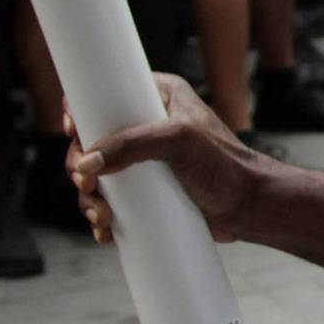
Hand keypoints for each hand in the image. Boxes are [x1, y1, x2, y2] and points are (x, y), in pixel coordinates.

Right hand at [67, 74, 268, 245]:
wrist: (249, 207)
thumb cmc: (225, 165)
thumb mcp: (179, 142)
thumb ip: (132, 145)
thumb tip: (87, 164)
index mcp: (157, 97)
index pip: (106, 93)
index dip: (81, 110)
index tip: (73, 131)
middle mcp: (147, 126)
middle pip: (92, 140)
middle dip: (81, 166)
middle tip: (86, 184)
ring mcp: (144, 162)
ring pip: (98, 175)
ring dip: (90, 198)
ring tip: (102, 218)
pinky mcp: (147, 192)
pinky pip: (112, 201)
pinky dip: (103, 216)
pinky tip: (105, 230)